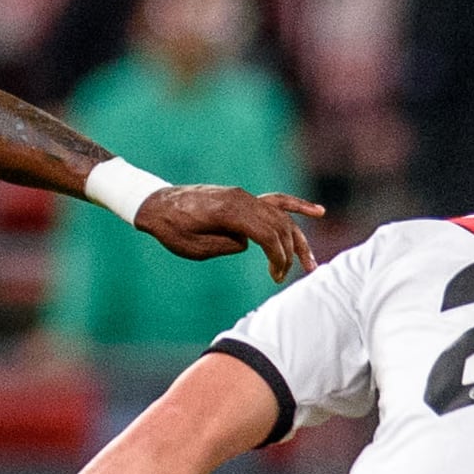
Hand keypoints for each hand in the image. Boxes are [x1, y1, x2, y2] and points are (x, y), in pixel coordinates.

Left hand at [136, 187, 321, 281]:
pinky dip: (296, 206)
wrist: (157, 204)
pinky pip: (275, 200)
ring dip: (296, 238)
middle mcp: (241, 198)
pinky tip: (317, 212)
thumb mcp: (194, 248)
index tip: (276, 276)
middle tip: (283, 277)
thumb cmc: (171, 228)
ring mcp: (243, 196)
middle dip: (287, 253)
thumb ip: (224, 246)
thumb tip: (246, 244)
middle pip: (278, 225)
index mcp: (228, 210)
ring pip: (280, 215)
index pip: (267, 232)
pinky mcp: (243, 198)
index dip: (278, 256)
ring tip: (309, 262)